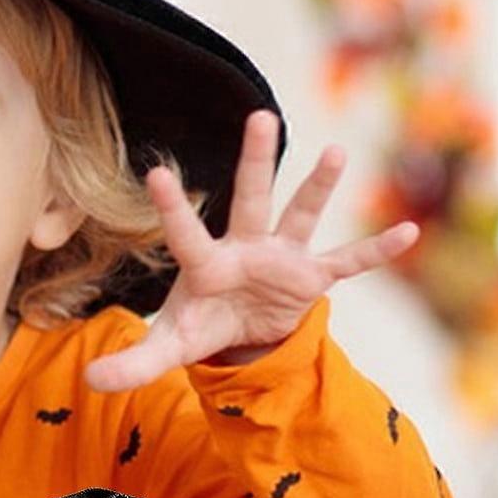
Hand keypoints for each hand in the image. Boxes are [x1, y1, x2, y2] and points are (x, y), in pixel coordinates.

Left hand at [83, 110, 417, 391]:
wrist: (241, 333)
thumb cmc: (201, 324)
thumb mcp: (169, 347)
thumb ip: (134, 362)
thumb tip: (89, 382)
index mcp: (205, 264)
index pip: (186, 233)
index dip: (173, 207)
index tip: (155, 171)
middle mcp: (245, 248)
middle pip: (249, 198)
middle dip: (254, 160)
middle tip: (259, 114)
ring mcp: (281, 258)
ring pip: (300, 215)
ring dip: (318, 187)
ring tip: (335, 151)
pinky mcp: (311, 277)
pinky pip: (348, 263)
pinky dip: (376, 251)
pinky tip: (408, 232)